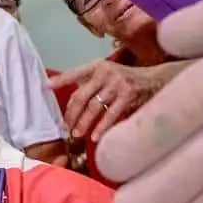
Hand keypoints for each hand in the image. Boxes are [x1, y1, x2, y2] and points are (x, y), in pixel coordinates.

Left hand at [50, 58, 187, 141]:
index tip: (45, 87)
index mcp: (98, 66)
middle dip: (71, 114)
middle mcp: (106, 71)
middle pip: (81, 95)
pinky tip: (95, 137)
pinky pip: (110, 114)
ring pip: (94, 107)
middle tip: (66, 127)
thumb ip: (91, 83)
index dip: (60, 80)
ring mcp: (117, 82)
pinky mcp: (128, 94)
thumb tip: (71, 100)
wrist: (157, 80)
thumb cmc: (129, 81)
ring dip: (83, 123)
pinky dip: (102, 127)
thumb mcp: (109, 76)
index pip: (75, 73)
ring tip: (77, 134)